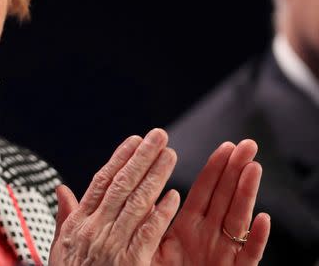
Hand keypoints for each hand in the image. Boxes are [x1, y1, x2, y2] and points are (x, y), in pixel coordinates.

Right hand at [48, 129, 179, 264]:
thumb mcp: (61, 248)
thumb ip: (65, 216)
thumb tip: (61, 188)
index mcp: (78, 224)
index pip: (101, 182)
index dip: (119, 159)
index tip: (135, 140)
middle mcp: (93, 230)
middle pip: (120, 185)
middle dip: (141, 157)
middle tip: (159, 136)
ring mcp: (111, 245)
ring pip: (136, 203)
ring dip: (155, 176)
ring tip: (171, 156)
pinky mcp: (130, 262)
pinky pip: (147, 233)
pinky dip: (160, 214)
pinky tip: (173, 196)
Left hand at [151, 140, 269, 265]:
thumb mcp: (147, 245)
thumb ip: (144, 220)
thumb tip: (137, 191)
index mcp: (186, 228)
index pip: (203, 193)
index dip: (214, 170)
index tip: (225, 146)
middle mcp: (207, 237)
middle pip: (225, 199)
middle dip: (235, 171)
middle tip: (247, 145)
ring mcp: (222, 255)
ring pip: (237, 219)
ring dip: (246, 194)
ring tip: (253, 168)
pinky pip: (247, 255)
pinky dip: (255, 238)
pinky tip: (261, 219)